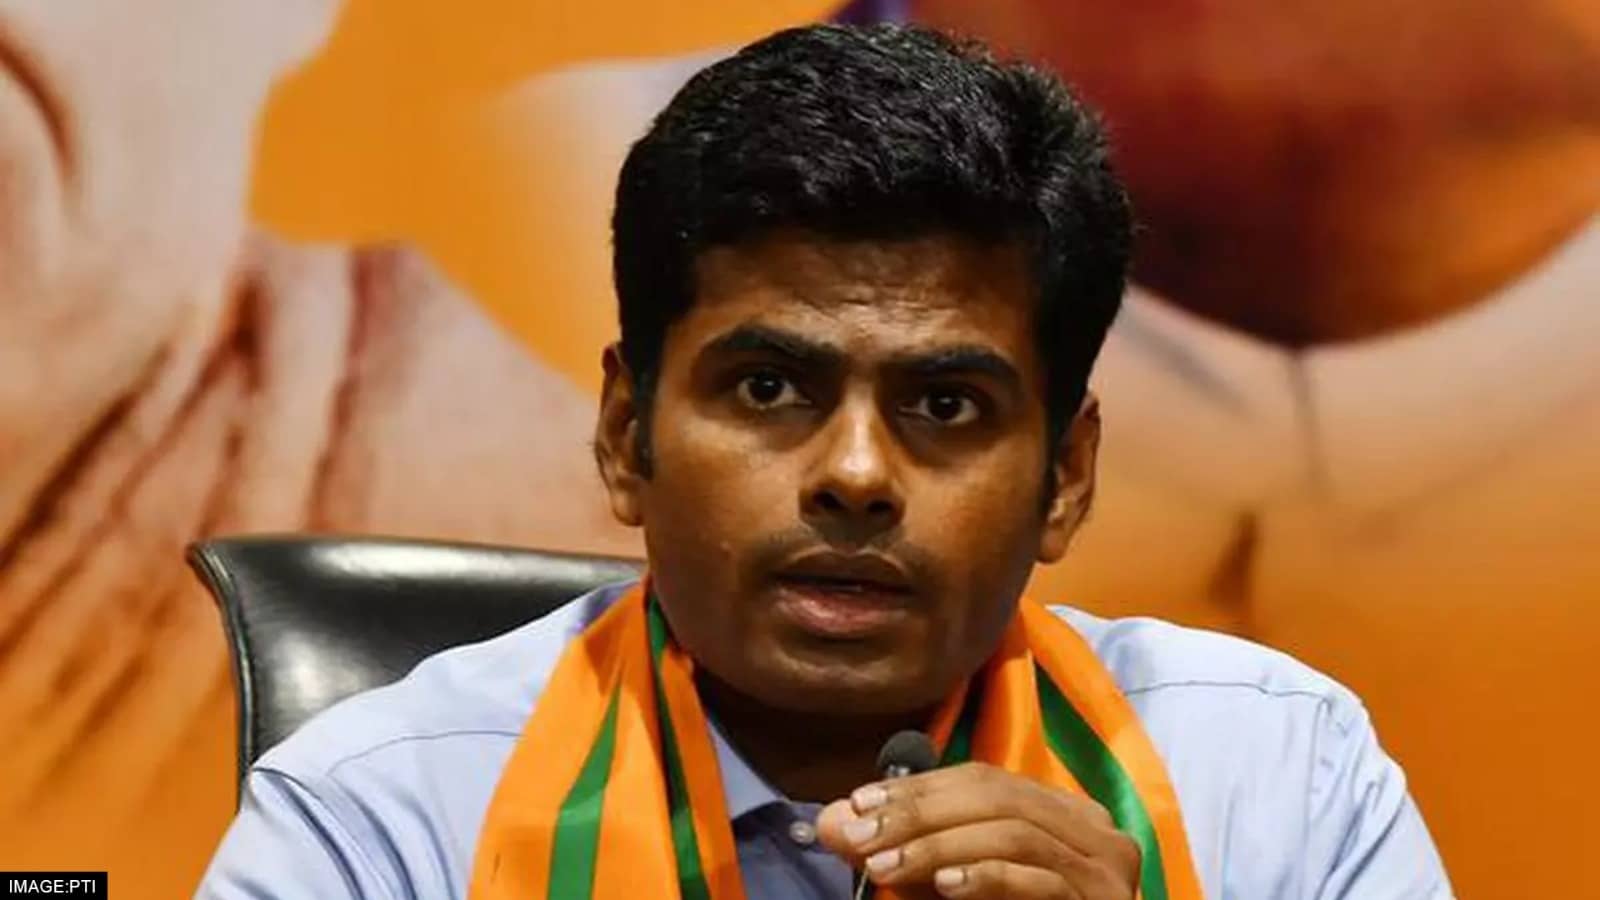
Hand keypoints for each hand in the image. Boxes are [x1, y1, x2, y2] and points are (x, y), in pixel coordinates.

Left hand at [815, 762, 1139, 898]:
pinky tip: (945, 886)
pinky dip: (987, 877)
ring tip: (885, 866)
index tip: (859, 804)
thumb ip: (903, 848)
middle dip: (920, 814)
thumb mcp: (952, 879)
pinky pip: (1040, 879)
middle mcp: (1091, 828)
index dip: (918, 788)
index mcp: (1062, 811)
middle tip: (860, 836)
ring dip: (939, 847)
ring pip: (1013, 833)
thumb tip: (833, 820)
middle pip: (997, 797)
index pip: (983, 779)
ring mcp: (1103, 866)